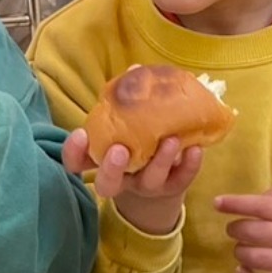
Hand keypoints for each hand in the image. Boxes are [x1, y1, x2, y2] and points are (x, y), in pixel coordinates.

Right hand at [61, 129, 201, 237]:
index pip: (78, 165)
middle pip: (109, 184)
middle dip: (112, 169)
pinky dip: (191, 165)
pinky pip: (184, 179)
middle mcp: (123, 180)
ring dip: (161, 160)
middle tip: (119, 150)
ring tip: (171, 140)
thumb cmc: (135, 150)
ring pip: (151, 179)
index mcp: (102, 166)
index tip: (81, 136)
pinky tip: (196, 148)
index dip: (75, 154)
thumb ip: (114, 120)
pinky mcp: (175, 185)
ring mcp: (150, 185)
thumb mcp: (118, 136)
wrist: (161, 179)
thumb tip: (121, 87)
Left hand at [215, 189, 271, 272]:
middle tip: (234, 230)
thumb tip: (252, 199)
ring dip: (239, 252)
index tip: (217, 203)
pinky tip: (243, 271)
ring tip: (242, 250)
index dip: (235, 204)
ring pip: (253, 258)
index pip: (261, 206)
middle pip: (252, 232)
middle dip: (235, 230)